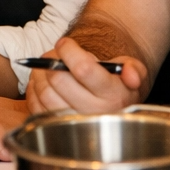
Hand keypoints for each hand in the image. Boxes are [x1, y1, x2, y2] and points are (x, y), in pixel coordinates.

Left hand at [25, 37, 145, 114]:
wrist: (113, 105)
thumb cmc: (119, 84)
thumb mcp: (135, 71)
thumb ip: (134, 68)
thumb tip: (130, 74)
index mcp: (114, 95)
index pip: (84, 69)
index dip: (68, 51)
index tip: (64, 43)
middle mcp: (94, 112)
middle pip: (59, 80)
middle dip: (50, 60)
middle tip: (53, 54)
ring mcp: (74, 121)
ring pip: (45, 93)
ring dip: (39, 73)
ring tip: (46, 66)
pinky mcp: (57, 126)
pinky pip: (36, 106)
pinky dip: (34, 90)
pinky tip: (42, 81)